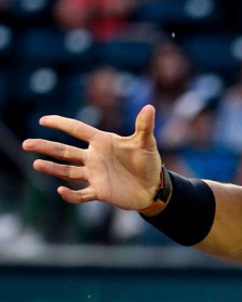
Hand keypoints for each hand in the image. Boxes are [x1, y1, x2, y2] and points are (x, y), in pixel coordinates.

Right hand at [22, 105, 162, 210]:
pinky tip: (60, 190)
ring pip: (67, 171)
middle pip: (65, 151)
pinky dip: (70, 194)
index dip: (61, 123)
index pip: (78, 130)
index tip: (43, 120)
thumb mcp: (146, 143)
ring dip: (52, 168)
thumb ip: (144, 126)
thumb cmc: (148, 162)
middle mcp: (94, 158)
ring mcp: (95, 175)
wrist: (154, 187)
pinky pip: (81, 194)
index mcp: (103, 142)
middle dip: (46, 147)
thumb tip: (150, 107)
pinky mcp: (99, 191)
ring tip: (36, 164)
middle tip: (27, 144)